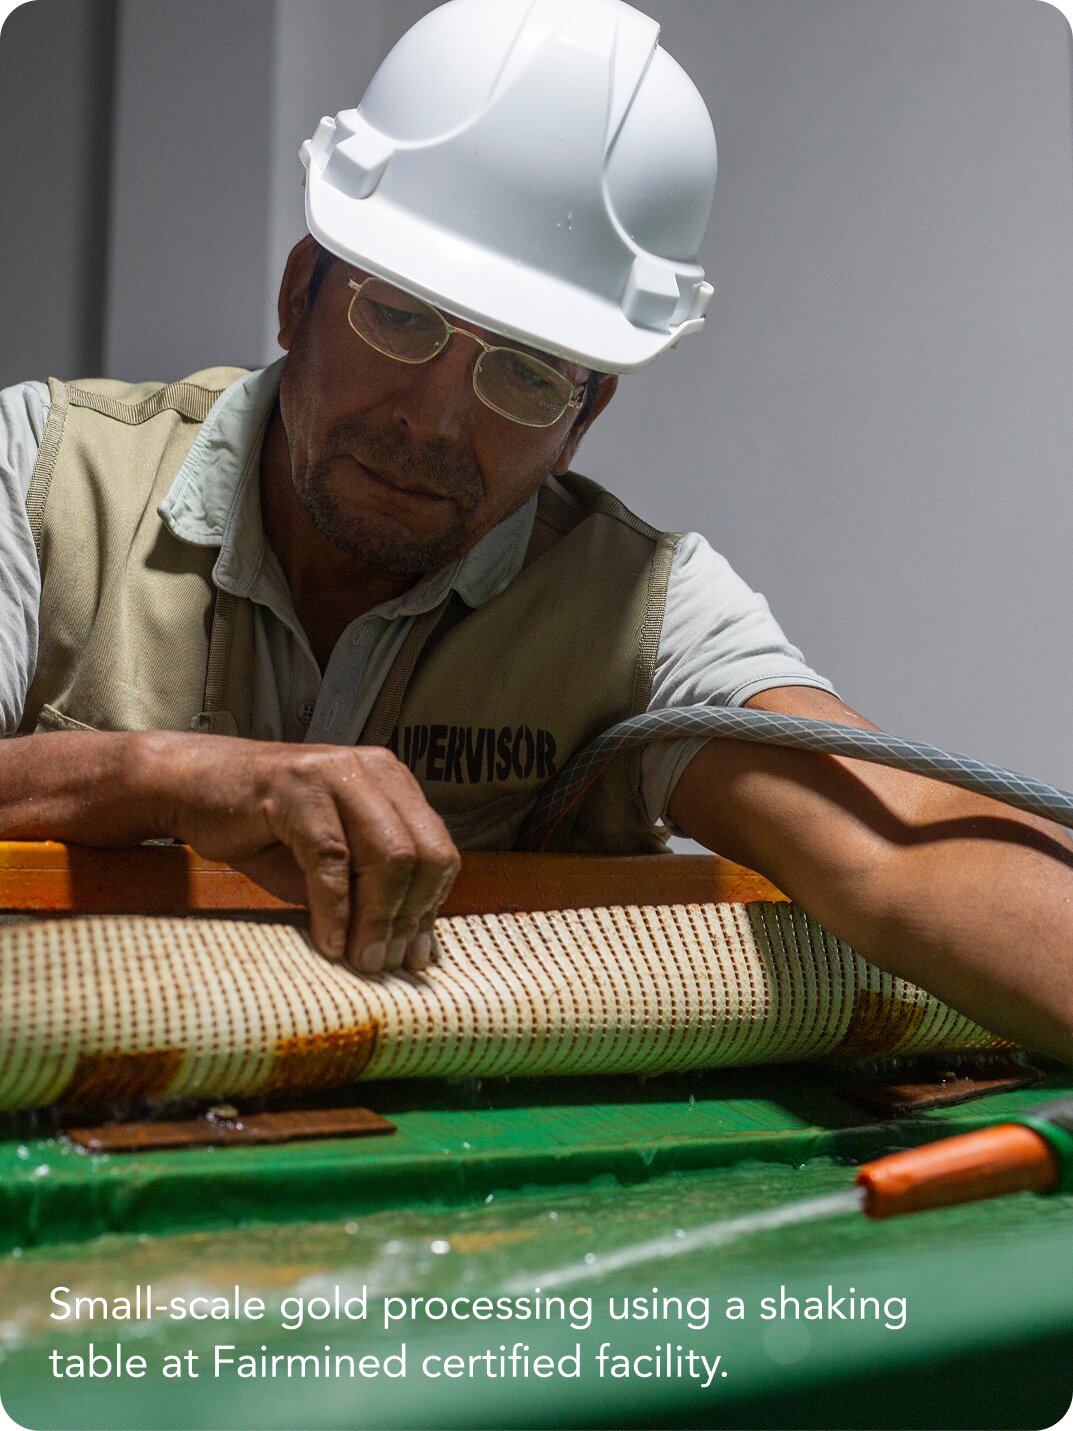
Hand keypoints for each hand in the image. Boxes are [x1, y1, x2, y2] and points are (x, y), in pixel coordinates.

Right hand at [143, 733, 459, 973]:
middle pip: (420, 854)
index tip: (416, 956)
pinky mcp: (295, 789)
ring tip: (363, 960)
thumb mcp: (334, 865)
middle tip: (386, 964)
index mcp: (394, 784)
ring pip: (385, 855)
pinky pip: (331, 859)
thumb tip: (413, 951)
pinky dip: (334, 909)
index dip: (431, 907)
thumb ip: (373, 892)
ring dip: (376, 919)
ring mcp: (336, 774)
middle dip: (408, 918)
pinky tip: (329, 943)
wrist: (194, 790)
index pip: (437, 850)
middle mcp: (374, 771)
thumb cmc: (268, 832)